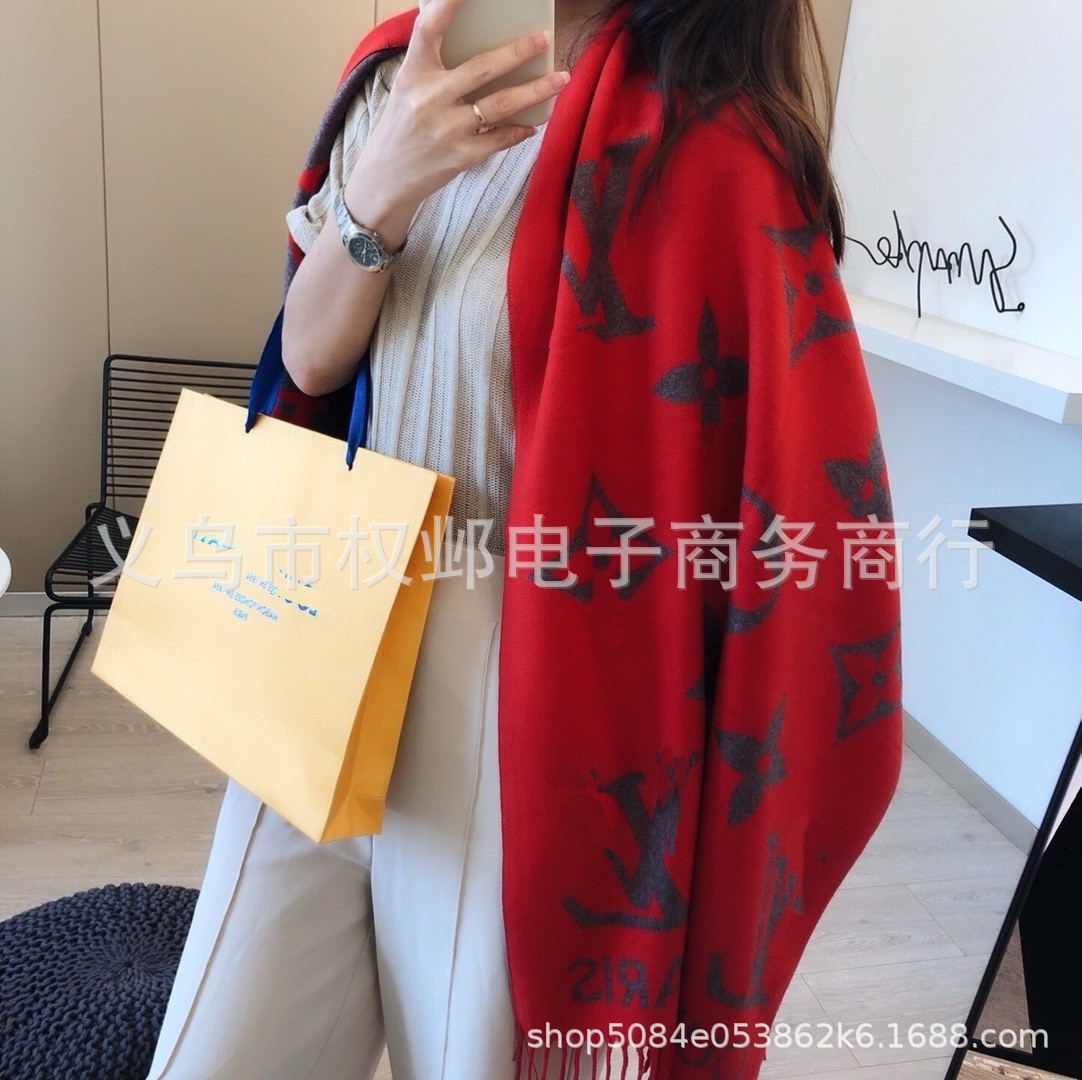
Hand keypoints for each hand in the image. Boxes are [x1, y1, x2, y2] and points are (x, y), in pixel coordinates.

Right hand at [343, 0, 569, 246]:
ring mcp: (447, 130)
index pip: (429, 29)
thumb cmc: (401, 126)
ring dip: (535, 91)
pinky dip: (520, 130)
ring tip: (560, 79)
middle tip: (544, 39)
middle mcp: (430, 99)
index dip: (448, 5)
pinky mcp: (461, 157)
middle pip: (481, 69)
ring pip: (500, 105)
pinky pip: (500, 139)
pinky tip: (534, 123)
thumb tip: (459, 26)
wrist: (385, 179)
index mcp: (413, 73)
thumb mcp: (406, 86)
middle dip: (517, 52)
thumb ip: (431, 60)